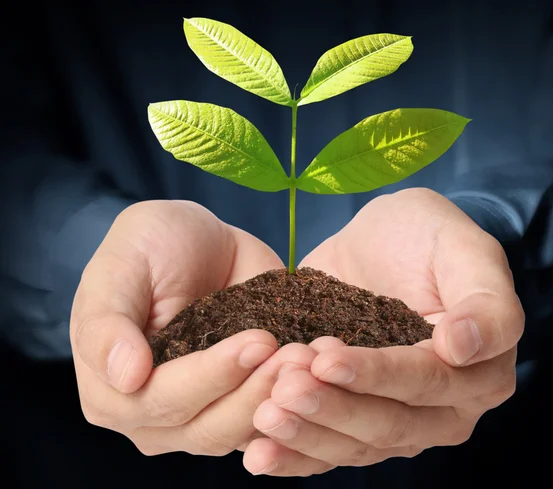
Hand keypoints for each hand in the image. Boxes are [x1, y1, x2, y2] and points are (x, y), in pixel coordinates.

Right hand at [71, 200, 315, 455]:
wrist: (195, 240)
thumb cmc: (148, 247)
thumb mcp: (119, 269)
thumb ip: (108, 324)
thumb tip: (126, 378)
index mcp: (111, 391)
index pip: (159, 401)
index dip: (208, 376)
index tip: (257, 341)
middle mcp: (154, 415)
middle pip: (205, 426)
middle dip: (253, 391)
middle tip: (296, 353)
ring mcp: (200, 413)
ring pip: (241, 430)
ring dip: (279, 398)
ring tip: (310, 358)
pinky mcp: (240, 401)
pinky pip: (268, 420)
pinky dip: (294, 403)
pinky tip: (316, 370)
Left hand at [246, 188, 523, 475]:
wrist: (382, 242)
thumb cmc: (427, 237)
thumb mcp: (464, 249)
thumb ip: (485, 300)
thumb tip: (463, 346)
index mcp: (479, 371)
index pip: (426, 382)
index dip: (377, 375)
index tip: (326, 357)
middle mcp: (443, 408)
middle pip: (389, 424)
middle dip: (334, 409)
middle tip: (284, 388)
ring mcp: (399, 420)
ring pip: (356, 445)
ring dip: (308, 435)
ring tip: (265, 414)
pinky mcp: (356, 418)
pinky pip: (329, 449)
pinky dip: (295, 455)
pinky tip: (257, 453)